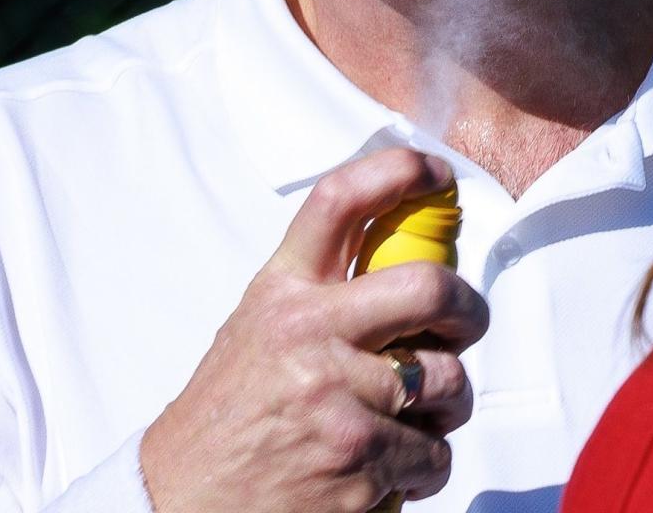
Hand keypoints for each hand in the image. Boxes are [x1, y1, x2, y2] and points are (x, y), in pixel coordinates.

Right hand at [139, 148, 488, 511]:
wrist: (184, 502)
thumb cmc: (231, 414)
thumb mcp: (262, 327)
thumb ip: (324, 293)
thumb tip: (406, 266)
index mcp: (284, 290)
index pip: (341, 201)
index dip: (399, 173)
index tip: (436, 173)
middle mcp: (309, 333)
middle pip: (428, 288)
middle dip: (468, 307)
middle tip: (466, 323)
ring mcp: (336, 398)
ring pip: (447, 382)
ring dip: (445, 405)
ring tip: (408, 417)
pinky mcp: (359, 463)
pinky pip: (435, 453)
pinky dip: (425, 463)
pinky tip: (387, 465)